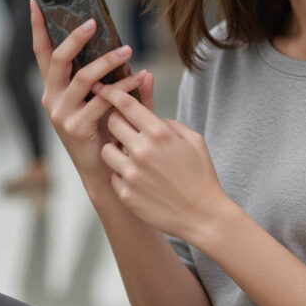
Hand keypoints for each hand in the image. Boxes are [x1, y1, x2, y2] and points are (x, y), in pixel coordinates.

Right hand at [30, 0, 153, 195]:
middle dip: (75, 38)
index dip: (37, 28)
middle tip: (93, 22)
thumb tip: (145, 67)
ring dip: (106, 61)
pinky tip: (139, 78)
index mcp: (55, 89)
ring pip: (82, 78)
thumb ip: (126, 87)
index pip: (42, 53)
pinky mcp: (76, 127)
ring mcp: (62, 114)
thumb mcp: (113, 104)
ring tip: (127, 50)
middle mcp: (53, 99)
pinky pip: (101, 100)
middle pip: (58, 60)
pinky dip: (122, 87)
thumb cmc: (107, 134)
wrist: (105, 172)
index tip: (35, 2)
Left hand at [93, 81, 227, 239]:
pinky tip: (139, 179)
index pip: (125, 104)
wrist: (203, 217)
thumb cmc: (201, 176)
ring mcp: (131, 174)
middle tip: (125, 128)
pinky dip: (122, 174)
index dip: (111, 92)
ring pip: (106, 150)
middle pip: (112, 123)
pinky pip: (113, 175)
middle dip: (116, 122)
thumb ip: (170, 124)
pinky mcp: (125, 194)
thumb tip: (152, 116)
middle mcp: (142, 151)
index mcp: (160, 134)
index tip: (103, 88)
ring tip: (130, 156)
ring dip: (115, 149)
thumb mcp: (195, 142)